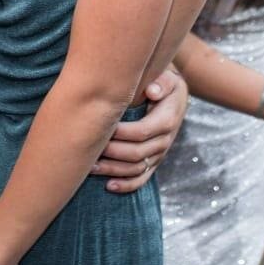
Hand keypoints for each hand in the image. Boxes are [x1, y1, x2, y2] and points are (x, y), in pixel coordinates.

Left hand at [91, 68, 187, 191]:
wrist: (174, 95)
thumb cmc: (164, 83)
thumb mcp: (168, 78)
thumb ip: (161, 84)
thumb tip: (152, 91)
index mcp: (166, 121)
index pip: (141, 132)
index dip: (120, 133)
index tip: (100, 128)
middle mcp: (164, 141)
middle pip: (136, 153)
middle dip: (111, 153)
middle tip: (89, 148)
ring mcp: (159, 153)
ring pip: (137, 168)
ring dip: (114, 170)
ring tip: (91, 168)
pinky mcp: (154, 160)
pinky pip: (143, 178)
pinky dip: (127, 185)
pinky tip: (109, 186)